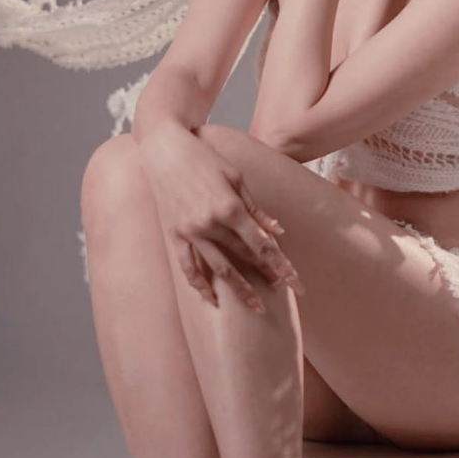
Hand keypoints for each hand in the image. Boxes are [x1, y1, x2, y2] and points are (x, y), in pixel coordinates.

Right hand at [138, 124, 302, 312]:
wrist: (164, 150)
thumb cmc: (204, 159)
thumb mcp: (236, 178)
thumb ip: (255, 208)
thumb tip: (276, 231)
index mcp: (229, 207)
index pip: (261, 243)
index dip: (280, 263)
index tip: (294, 280)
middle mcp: (209, 224)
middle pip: (243, 256)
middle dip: (265, 274)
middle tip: (283, 289)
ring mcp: (189, 232)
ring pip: (218, 269)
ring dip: (238, 289)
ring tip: (256, 307)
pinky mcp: (174, 235)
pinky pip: (188, 267)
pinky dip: (201, 285)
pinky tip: (213, 299)